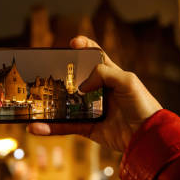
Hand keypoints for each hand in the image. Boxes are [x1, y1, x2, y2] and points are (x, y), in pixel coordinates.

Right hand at [27, 36, 161, 151]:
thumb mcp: (127, 81)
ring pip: (65, 105)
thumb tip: (81, 85)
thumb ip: (104, 73)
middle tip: (43, 73)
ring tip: (32, 105)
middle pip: (74, 80)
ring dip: (47, 106)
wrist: (148, 136)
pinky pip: (66, 127)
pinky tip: (37, 128)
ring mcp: (92, 109)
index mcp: (111, 75)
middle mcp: (99, 90)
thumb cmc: (143, 105)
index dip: (83, 47)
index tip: (72, 43)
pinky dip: (51, 128)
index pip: (95, 56)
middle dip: (58, 77)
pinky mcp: (88, 128)